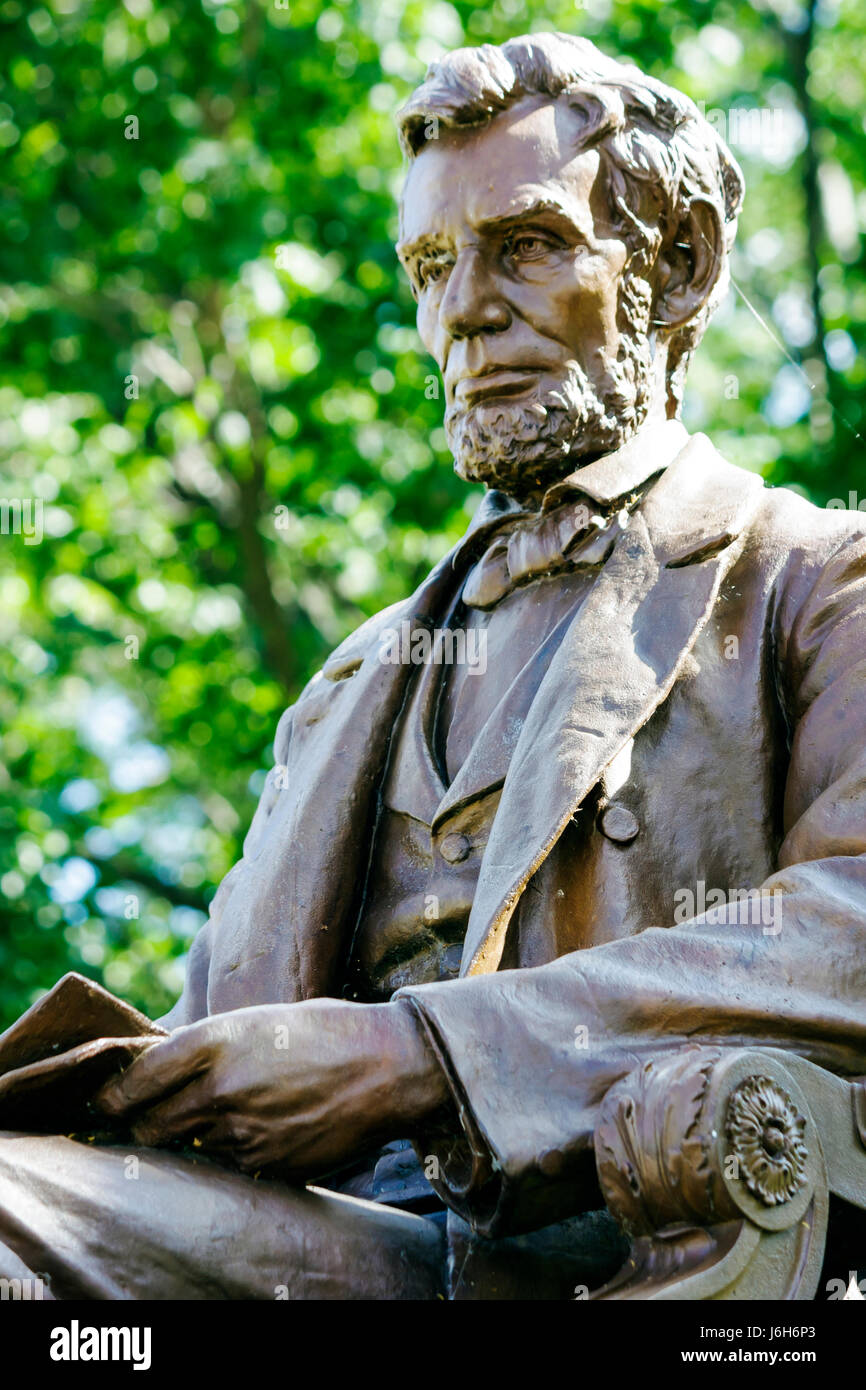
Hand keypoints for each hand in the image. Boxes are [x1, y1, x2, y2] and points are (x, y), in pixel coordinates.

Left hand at [95, 998, 449, 1180]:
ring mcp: (243, 1131)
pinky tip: (270, 1124)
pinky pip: (233, 1163)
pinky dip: (238, 1150)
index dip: (113, 1095)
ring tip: (237, 1110)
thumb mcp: (259, 1020)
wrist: (390, 1065)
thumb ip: (209, 1047)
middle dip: (147, 1123)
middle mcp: (220, 1087)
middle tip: (156, 1115)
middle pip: (151, 1125)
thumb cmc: (327, 1030)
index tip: (108, 1101)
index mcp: (213, 1040)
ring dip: (199, 1135)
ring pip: (192, 1146)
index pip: (135, 1080)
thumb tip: (163, 1070)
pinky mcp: (268, 1162)